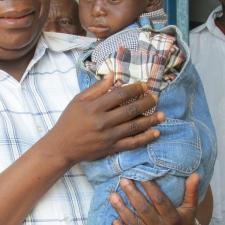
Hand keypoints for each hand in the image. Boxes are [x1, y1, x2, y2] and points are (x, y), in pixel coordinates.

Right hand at [45, 72, 164, 166]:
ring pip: (134, 126)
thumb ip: (96, 89)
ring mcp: (108, 136)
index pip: (119, 95)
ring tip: (162, 114)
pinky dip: (145, 138)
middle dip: (146, 102)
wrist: (61, 146)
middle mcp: (103, 121)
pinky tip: (156, 133)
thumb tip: (112, 75)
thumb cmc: (69, 121)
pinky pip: (132, 143)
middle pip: (130, 109)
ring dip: (150, 120)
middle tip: (156, 97)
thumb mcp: (78, 100)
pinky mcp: (111, 148)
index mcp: (94, 107)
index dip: (134, 89)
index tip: (144, 86)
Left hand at [110, 174, 199, 224]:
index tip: (141, 175)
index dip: (150, 188)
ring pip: (134, 224)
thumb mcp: (191, 207)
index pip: (160, 201)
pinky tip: (113, 221)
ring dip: (122, 210)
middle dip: (133, 195)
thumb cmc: (184, 221)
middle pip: (145, 210)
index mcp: (174, 219)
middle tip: (124, 180)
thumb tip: (195, 175)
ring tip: (113, 196)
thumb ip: (192, 192)